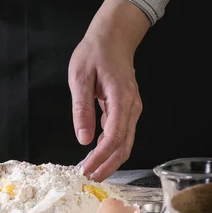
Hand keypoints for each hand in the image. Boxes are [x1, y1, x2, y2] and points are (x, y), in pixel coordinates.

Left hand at [68, 0, 149, 180]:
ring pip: (125, 142)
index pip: (113, 137)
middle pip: (124, 146)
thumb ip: (81, 108)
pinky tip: (97, 152)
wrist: (114, 36)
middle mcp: (132, 107)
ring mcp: (132, 108)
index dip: (100, 157)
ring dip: (109, 158)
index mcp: (121, 99)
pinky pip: (122, 132)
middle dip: (107, 165)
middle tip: (88, 177)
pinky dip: (111, 146)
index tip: (85, 169)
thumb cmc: (95, 52)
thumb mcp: (80, 77)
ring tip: (91, 169)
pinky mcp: (128, 107)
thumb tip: (83, 138)